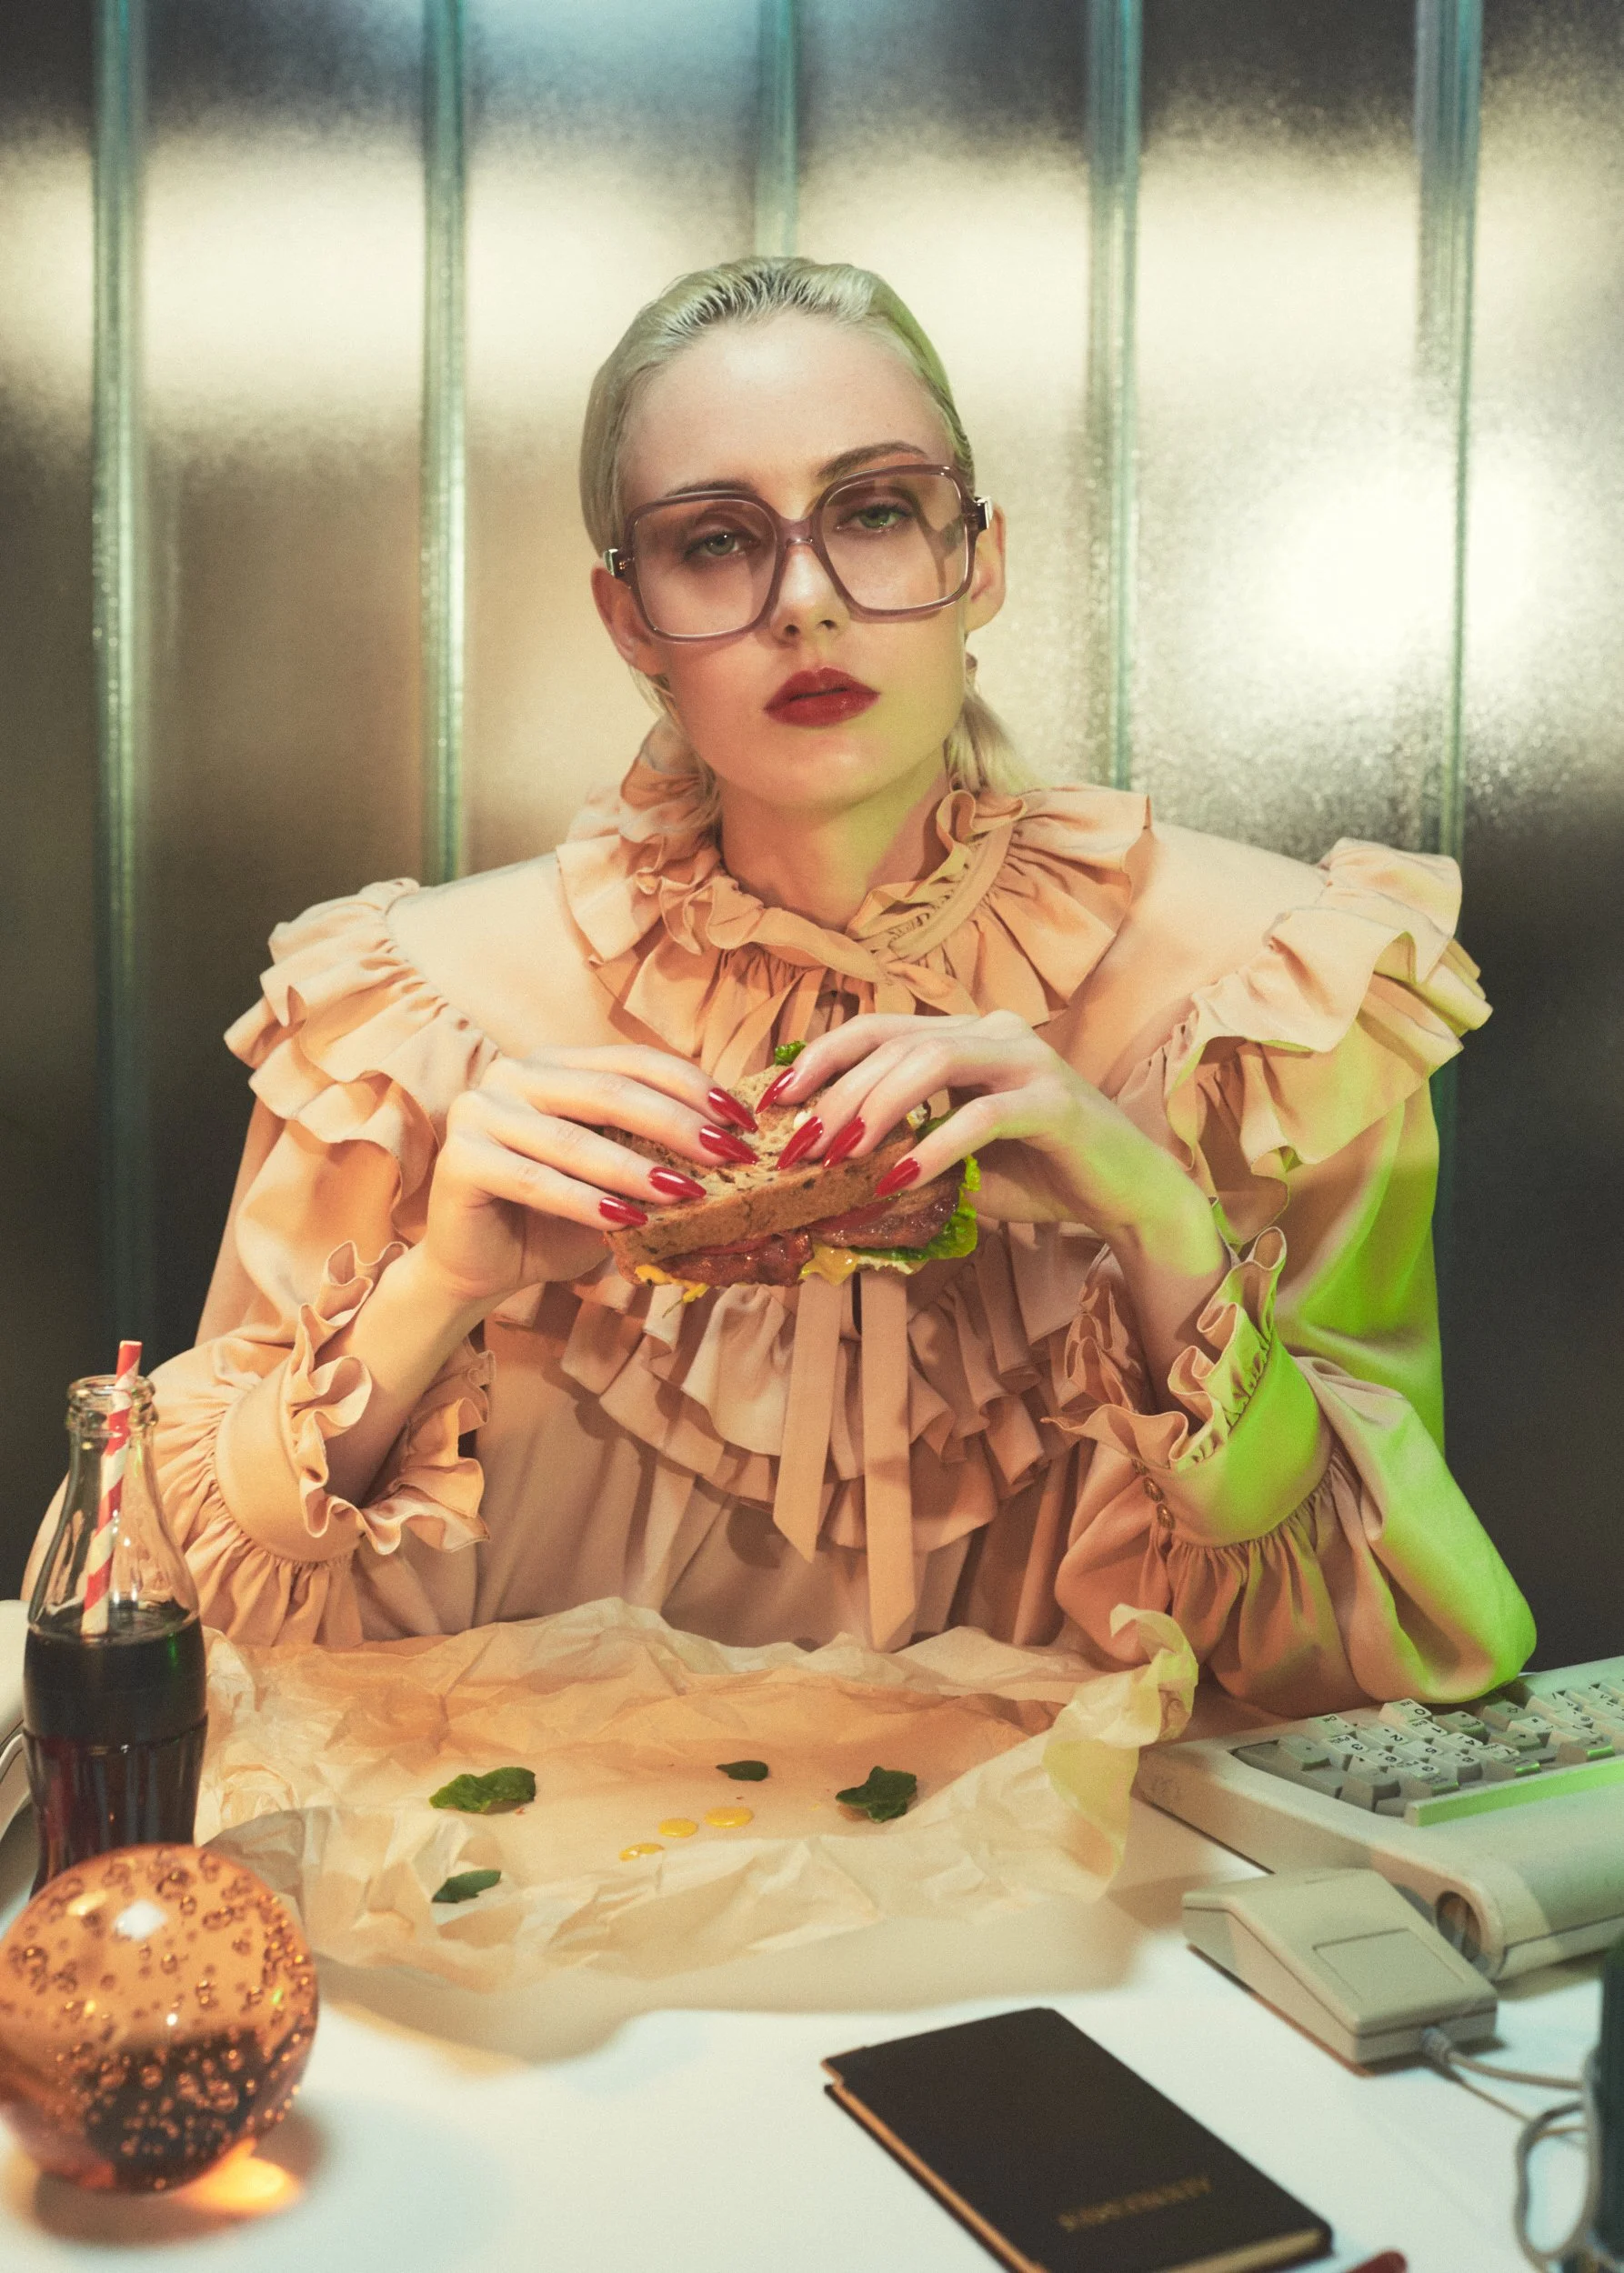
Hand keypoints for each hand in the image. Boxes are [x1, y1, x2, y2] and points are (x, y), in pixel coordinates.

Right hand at [418, 1046, 759, 1308]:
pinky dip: (585, 1202)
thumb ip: (651, 1155)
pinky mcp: (459, 1158)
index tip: (743, 1121)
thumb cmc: (552, 1220)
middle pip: (610, 1092)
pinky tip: (627, 1222)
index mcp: (555, 1066)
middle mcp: (514, 1074)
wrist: (480, 1266)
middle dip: (678, 1124)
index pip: (633, 1061)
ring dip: (637, 1169)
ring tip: (687, 1193)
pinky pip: (534, 1180)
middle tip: (729, 1155)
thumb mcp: (612, 1181)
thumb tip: (732, 1151)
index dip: (692, 1086)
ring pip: (574, 1139)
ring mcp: (480, 1111)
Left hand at [769, 1010, 1194, 1236]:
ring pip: (933, 1061)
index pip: (877, 1029)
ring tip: (840, 1158)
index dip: (819, 1057)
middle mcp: (994, 1032)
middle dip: (837, 1095)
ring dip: (876, 1109)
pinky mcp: (1056, 1102)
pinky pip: (982, 1114)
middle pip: (895, 1043)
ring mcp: (1029, 1061)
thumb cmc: (1035, 1175)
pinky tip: (901, 1179)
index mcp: (964, 1036)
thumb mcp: (952, 1161)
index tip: (773, 1099)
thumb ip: (900, 1150)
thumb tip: (821, 1170)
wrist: (1123, 1196)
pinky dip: (935, 1146)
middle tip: (799, 1148)